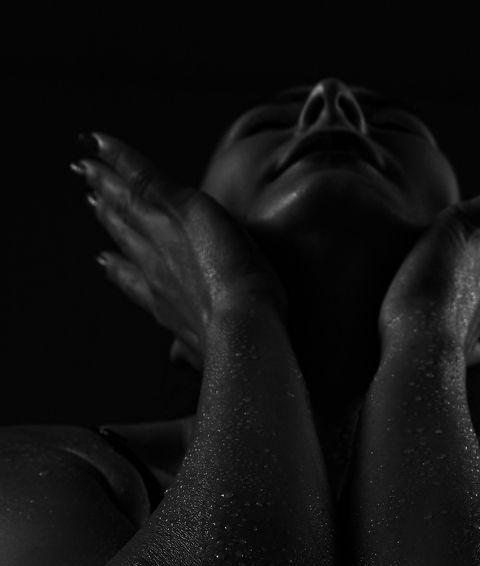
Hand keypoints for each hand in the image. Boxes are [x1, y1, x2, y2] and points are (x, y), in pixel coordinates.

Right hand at [74, 133, 286, 370]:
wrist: (243, 331)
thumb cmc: (238, 346)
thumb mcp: (210, 353)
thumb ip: (192, 354)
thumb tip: (179, 363)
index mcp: (168, 308)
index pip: (137, 284)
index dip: (119, 271)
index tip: (105, 261)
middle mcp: (156, 271)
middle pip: (126, 238)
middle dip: (109, 220)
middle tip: (92, 201)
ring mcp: (163, 238)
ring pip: (127, 204)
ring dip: (107, 183)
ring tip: (90, 169)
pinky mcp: (179, 210)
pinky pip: (143, 176)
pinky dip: (119, 156)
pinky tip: (100, 141)